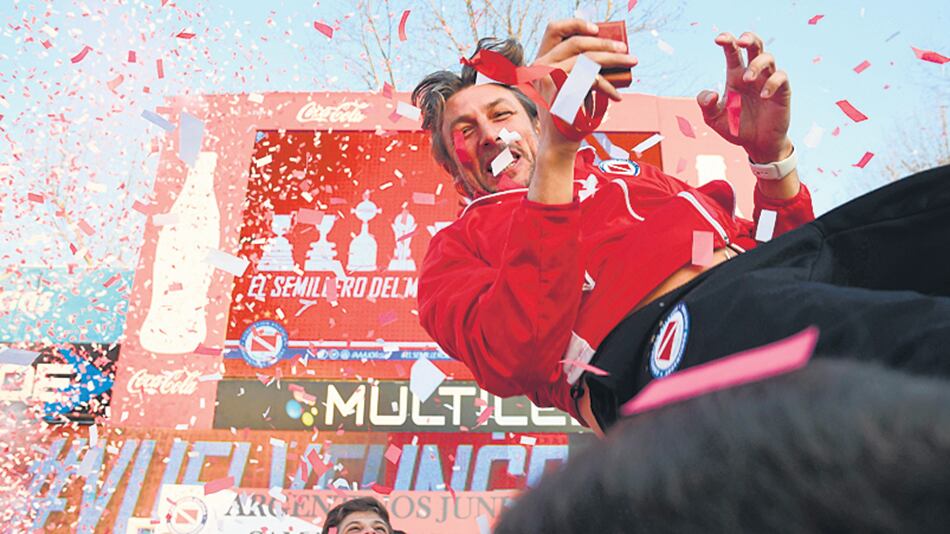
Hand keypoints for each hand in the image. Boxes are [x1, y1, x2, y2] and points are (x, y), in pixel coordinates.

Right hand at [530, 19, 637, 147]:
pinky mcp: (561, 91)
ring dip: (614, 60)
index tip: (597, 29)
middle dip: (605, 44)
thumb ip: (574, 68)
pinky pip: (591, 80)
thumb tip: (605, 48)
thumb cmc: (567, 115)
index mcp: (539, 62)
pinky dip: (608, 87)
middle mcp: (540, 67)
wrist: (559, 143)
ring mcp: (548, 78)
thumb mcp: (567, 86)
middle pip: (577, 42)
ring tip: (630, 62)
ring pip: (587, 59)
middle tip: (625, 49)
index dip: (576, 24)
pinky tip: (617, 95)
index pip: (554, 29)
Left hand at [696, 32, 791, 162]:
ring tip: (746, 79)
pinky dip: (772, 83)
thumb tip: (711, 93)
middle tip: (741, 41)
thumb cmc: (735, 128)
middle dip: (749, 38)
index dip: (727, 41)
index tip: (718, 39)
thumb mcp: (713, 119)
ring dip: (757, 64)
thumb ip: (705, 105)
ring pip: (768, 58)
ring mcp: (767, 81)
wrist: (755, 145)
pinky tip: (763, 96)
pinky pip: (780, 78)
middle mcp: (752, 74)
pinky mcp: (781, 92)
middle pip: (754, 46)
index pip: (732, 52)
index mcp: (735, 76)